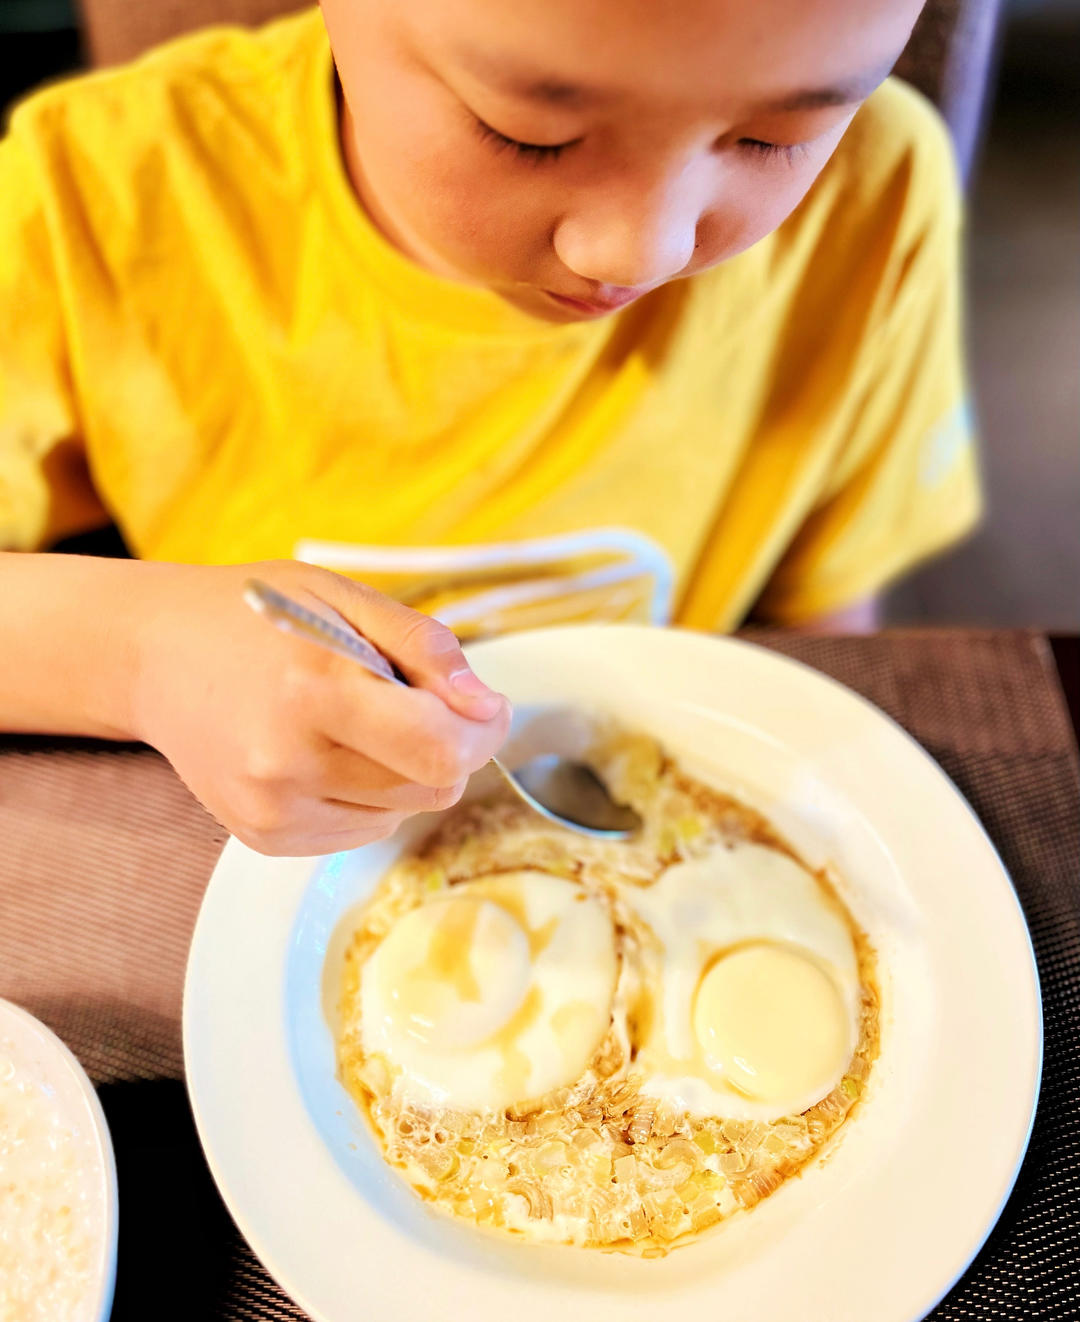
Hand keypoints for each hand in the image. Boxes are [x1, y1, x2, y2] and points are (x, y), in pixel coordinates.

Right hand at [128, 560, 510, 853]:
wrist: (151, 656)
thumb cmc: (250, 617)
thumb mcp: (344, 599)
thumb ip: (427, 649)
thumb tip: (484, 706)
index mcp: (313, 689)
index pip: (440, 748)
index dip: (483, 731)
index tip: (485, 707)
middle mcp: (288, 762)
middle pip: (433, 787)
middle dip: (443, 744)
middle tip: (405, 697)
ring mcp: (272, 809)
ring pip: (404, 811)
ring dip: (404, 768)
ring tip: (351, 717)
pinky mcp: (265, 837)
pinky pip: (364, 829)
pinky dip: (367, 792)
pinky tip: (324, 748)